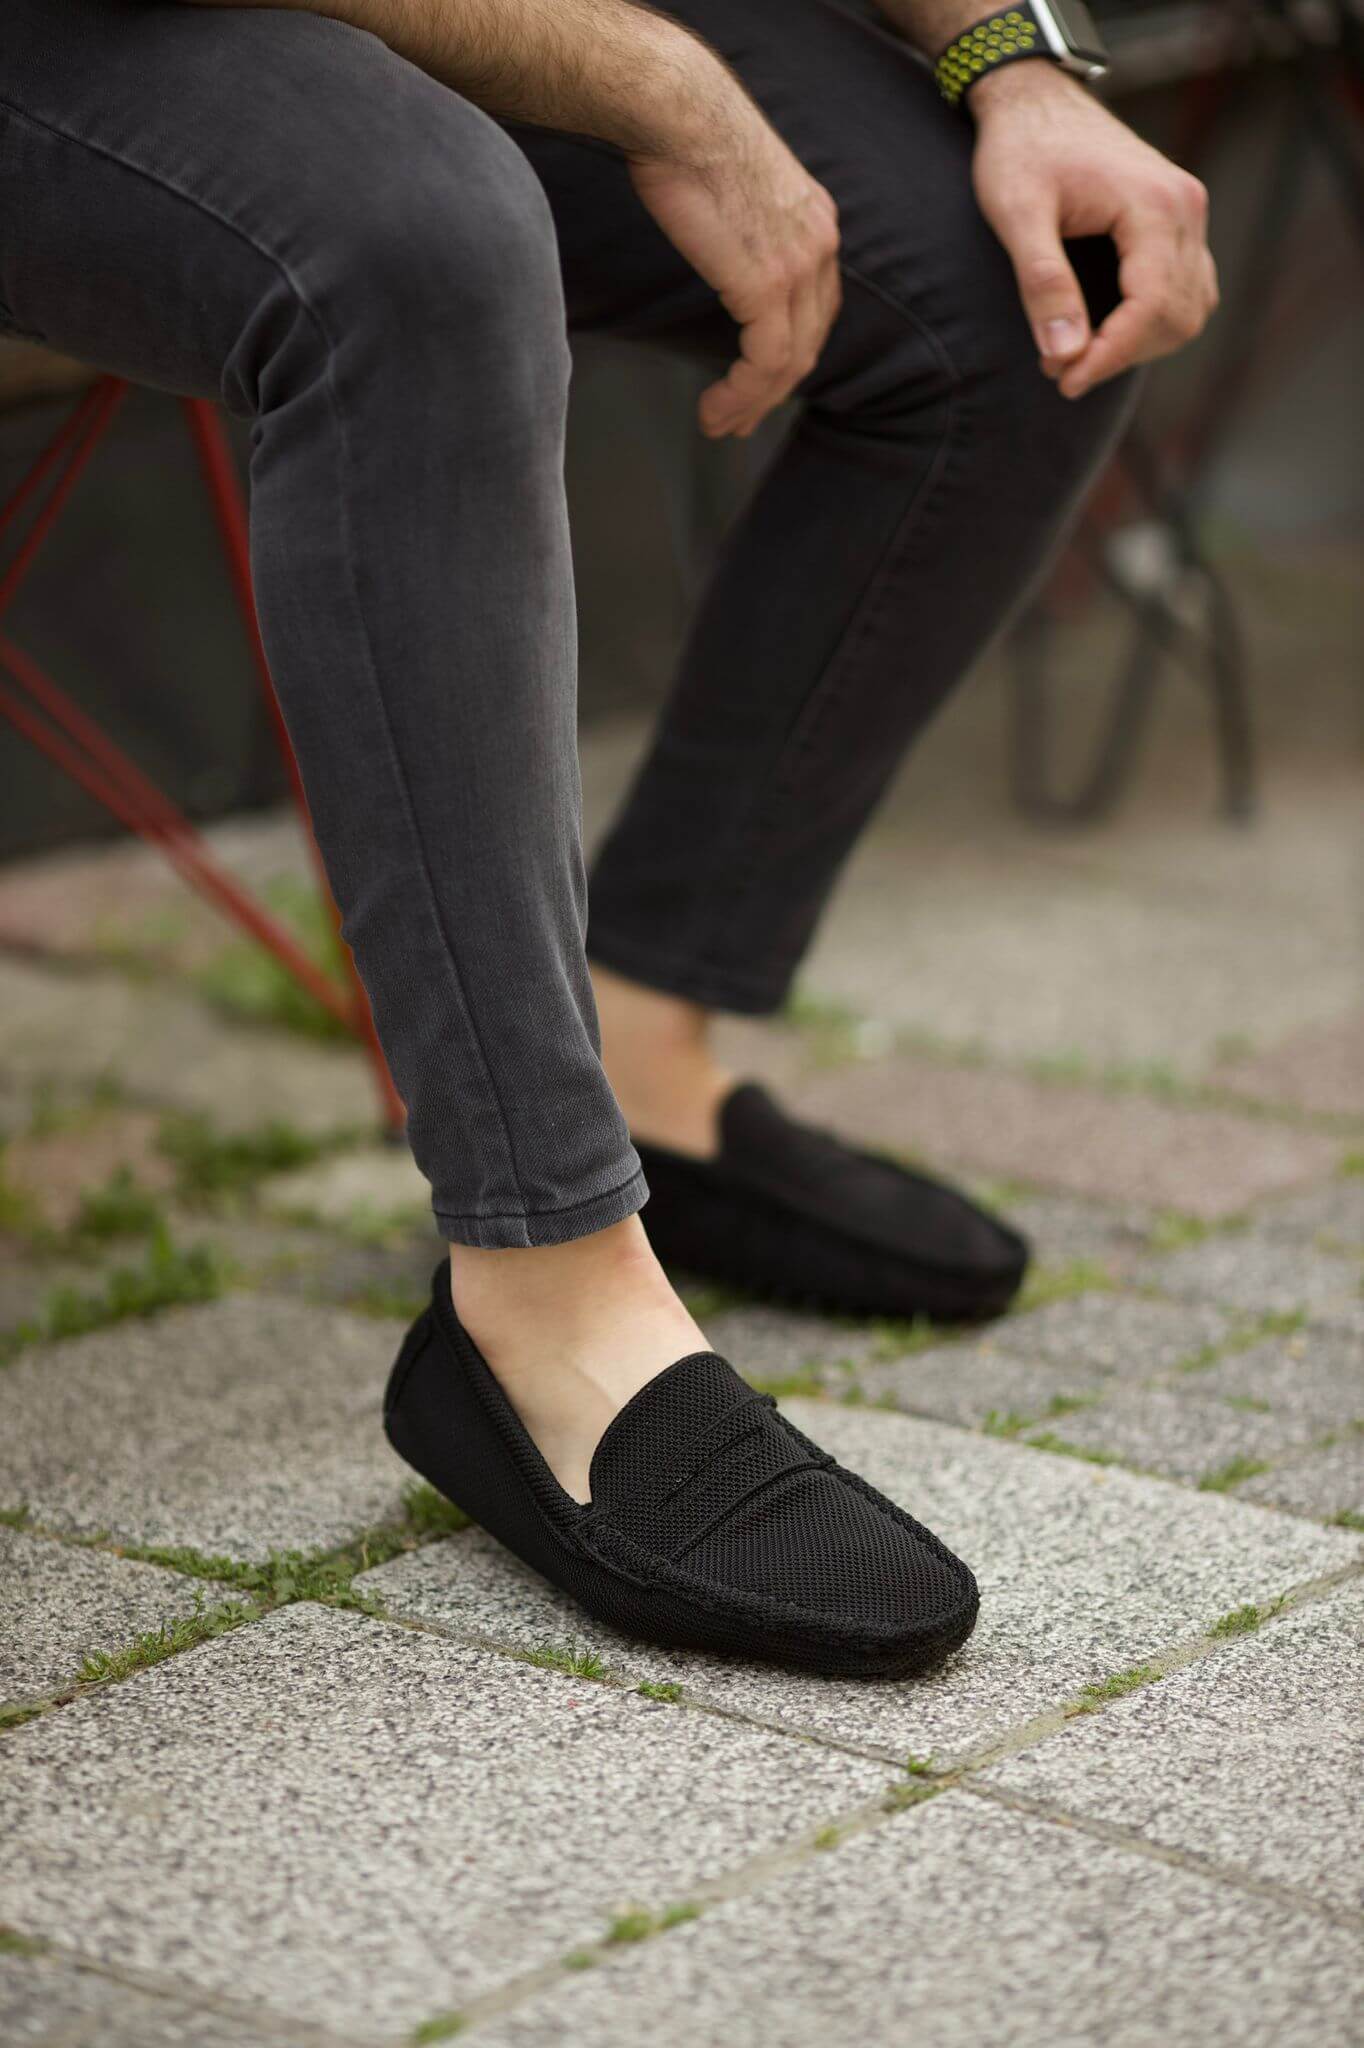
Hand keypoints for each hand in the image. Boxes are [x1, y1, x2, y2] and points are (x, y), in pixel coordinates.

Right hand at [628, 105, 840, 437]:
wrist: (677, 112)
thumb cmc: (687, 133)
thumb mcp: (734, 184)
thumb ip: (745, 224)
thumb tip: (721, 244)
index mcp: (816, 222)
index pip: (817, 308)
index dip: (791, 355)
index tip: (759, 384)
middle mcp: (819, 245)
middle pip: (808, 341)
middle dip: (774, 392)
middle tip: (739, 422)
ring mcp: (798, 267)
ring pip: (789, 362)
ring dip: (752, 403)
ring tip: (719, 425)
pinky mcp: (767, 284)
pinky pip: (766, 362)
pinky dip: (742, 395)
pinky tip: (717, 410)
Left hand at [970, 64, 1217, 396]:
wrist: (1035, 101)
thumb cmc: (1020, 149)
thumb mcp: (1017, 214)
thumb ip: (1042, 282)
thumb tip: (1064, 353)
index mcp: (1154, 204)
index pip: (1152, 307)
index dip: (1110, 356)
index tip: (1065, 381)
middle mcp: (1186, 208)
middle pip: (1177, 316)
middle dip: (1121, 354)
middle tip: (1060, 369)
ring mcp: (1189, 214)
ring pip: (1189, 310)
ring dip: (1139, 345)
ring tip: (1077, 353)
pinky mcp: (1180, 222)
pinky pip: (1187, 291)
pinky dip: (1152, 323)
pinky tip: (1104, 330)